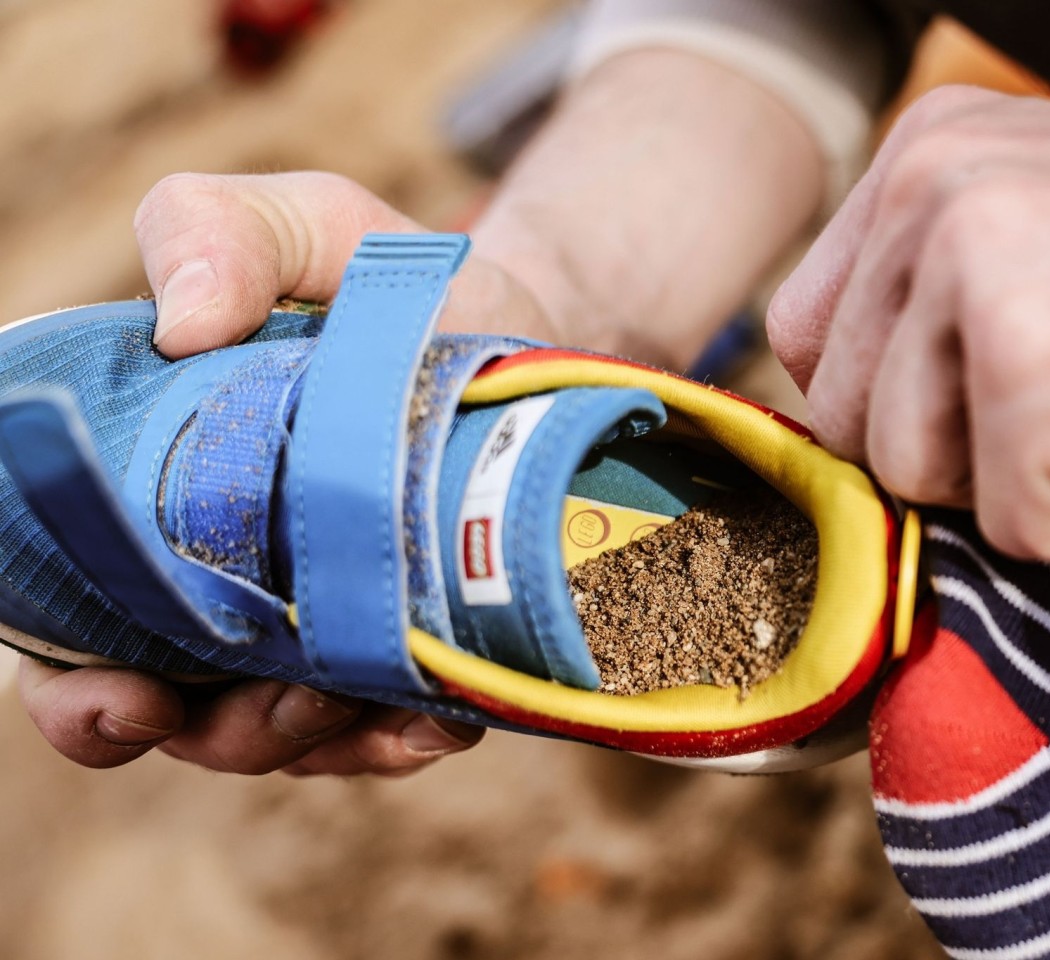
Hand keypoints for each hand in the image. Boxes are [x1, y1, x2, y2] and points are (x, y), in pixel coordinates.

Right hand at [17, 171, 530, 773]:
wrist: (520, 321)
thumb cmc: (381, 278)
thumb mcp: (299, 225)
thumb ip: (217, 233)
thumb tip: (181, 322)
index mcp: (149, 496)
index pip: (68, 621)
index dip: (71, 687)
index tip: (117, 691)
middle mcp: (217, 579)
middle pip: (171, 712)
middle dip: (206, 731)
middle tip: (271, 707)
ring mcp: (313, 625)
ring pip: (280, 737)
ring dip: (306, 739)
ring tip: (355, 699)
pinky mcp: (401, 646)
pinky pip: (386, 727)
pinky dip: (402, 735)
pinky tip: (438, 717)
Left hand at [767, 82, 1049, 561]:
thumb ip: (937, 284)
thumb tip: (846, 412)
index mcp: (924, 154)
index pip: (810, 337)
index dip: (888, 402)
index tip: (980, 407)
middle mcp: (930, 196)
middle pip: (848, 418)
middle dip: (949, 455)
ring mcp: (978, 281)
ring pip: (908, 479)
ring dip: (1014, 488)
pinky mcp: (1038, 379)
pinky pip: (1007, 531)